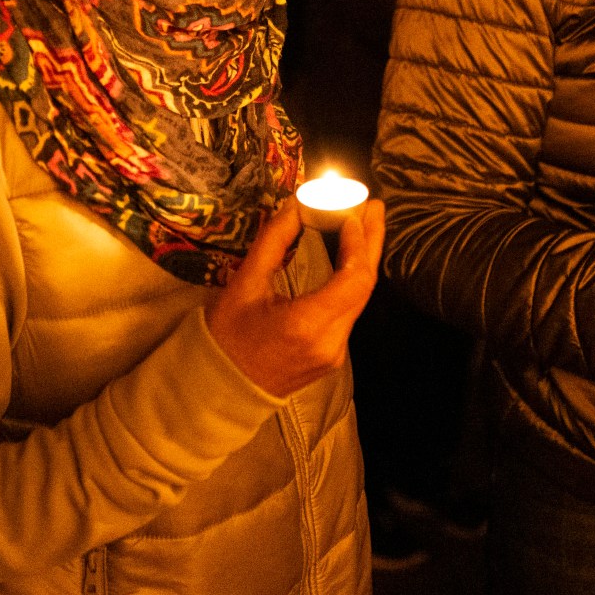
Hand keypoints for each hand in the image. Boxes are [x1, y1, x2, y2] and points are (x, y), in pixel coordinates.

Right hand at [204, 199, 382, 397]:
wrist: (221, 388)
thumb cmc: (226, 337)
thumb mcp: (244, 284)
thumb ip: (274, 242)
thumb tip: (296, 205)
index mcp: (308, 325)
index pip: (353, 279)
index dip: (359, 242)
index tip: (353, 212)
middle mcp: (331, 342)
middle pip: (364, 287)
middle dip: (371, 243)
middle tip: (374, 205)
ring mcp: (336, 353)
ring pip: (360, 299)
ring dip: (362, 260)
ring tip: (363, 224)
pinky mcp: (333, 356)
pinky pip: (349, 311)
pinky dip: (351, 281)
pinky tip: (348, 258)